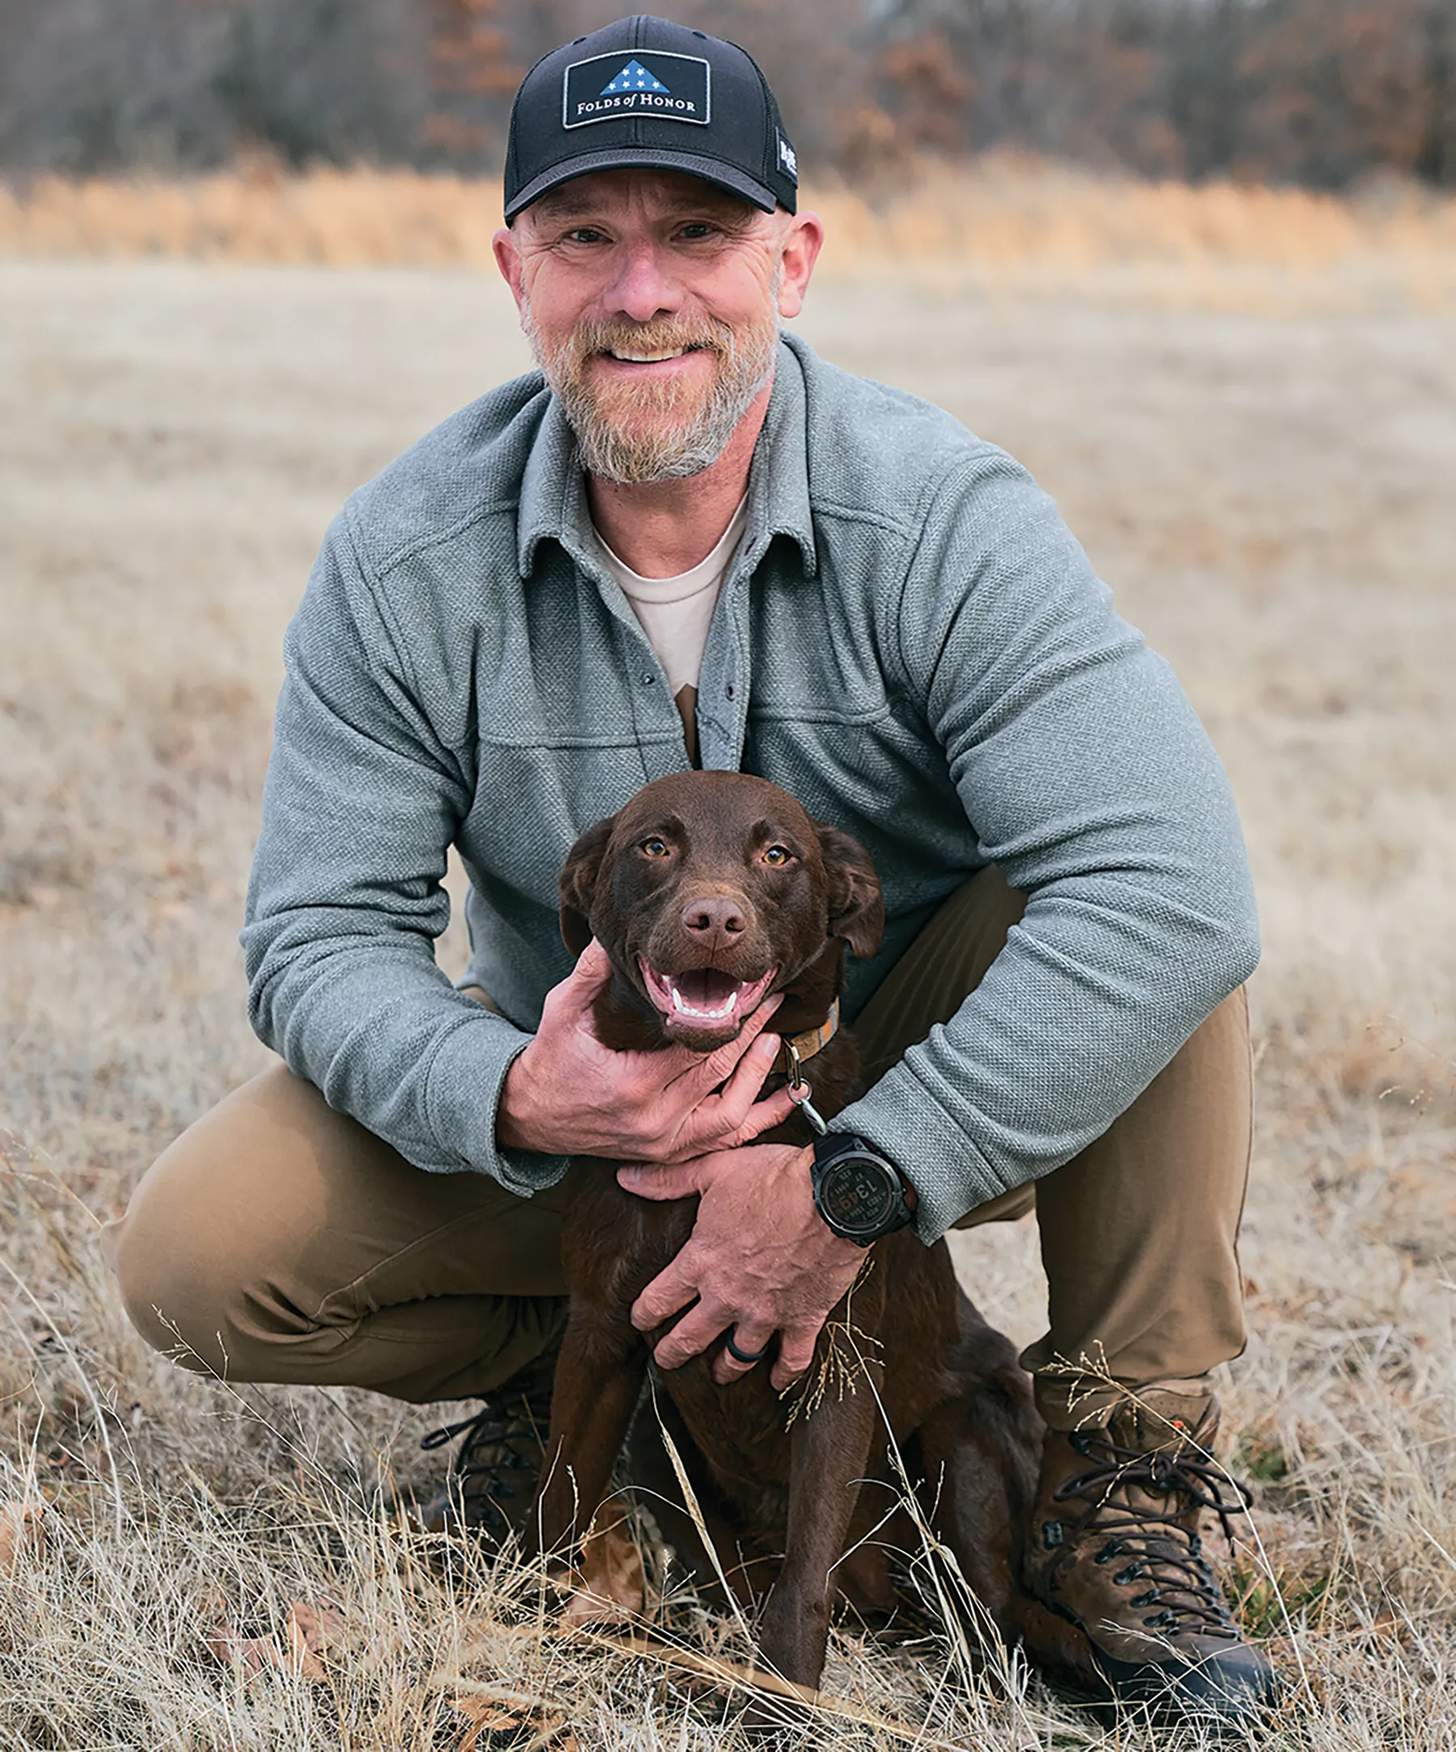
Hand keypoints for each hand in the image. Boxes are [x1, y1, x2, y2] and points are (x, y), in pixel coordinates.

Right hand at [497, 938, 799, 1161]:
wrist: (530, 1116)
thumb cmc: (550, 1061)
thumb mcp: (561, 1012)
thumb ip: (590, 975)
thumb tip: (613, 937)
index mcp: (633, 1085)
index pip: (696, 1048)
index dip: (730, 1019)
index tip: (750, 989)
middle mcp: (655, 1120)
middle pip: (720, 1074)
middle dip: (752, 1035)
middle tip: (773, 1001)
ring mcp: (665, 1142)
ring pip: (731, 1116)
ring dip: (759, 1079)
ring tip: (775, 1041)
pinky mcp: (669, 1152)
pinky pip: (722, 1142)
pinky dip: (755, 1121)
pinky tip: (783, 1099)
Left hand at [618, 1142, 866, 1390]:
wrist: (832, 1193)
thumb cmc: (773, 1178)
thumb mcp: (714, 1170)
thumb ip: (669, 1180)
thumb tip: (626, 1178)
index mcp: (702, 1262)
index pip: (659, 1299)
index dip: (644, 1313)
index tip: (639, 1320)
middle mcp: (728, 1296)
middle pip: (690, 1338)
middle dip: (672, 1353)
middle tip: (665, 1360)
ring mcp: (766, 1313)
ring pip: (737, 1356)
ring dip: (725, 1369)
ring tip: (718, 1375)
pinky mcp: (804, 1319)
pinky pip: (793, 1358)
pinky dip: (785, 1375)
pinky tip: (778, 1383)